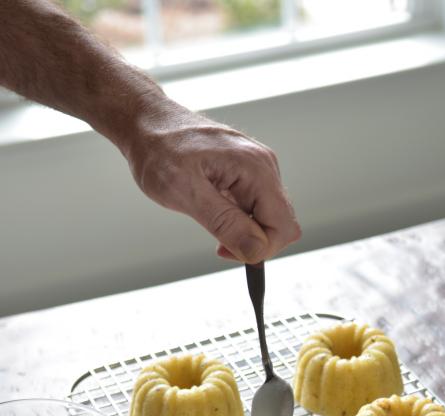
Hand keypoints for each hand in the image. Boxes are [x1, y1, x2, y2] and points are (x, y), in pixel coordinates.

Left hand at [126, 102, 300, 262]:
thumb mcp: (186, 192)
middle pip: (281, 225)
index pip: (283, 227)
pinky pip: (256, 207)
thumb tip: (256, 250)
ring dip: (244, 231)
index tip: (226, 249)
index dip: (260, 248)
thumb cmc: (160, 149)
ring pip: (269, 218)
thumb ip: (225, 224)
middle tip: (218, 242)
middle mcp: (264, 167)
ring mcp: (258, 169)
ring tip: (211, 219)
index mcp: (256, 169)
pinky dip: (239, 219)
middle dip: (253, 242)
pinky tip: (215, 209)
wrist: (146, 122)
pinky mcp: (247, 173)